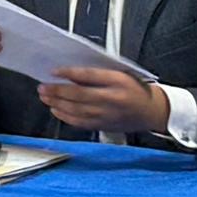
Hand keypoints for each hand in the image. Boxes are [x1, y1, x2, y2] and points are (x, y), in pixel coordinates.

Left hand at [38, 63, 172, 139]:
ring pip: (77, 110)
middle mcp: (112, 99)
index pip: (90, 76)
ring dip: (57, 103)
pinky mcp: (104, 125)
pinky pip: (81, 122)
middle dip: (57, 91)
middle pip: (79, 95)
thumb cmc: (136, 89)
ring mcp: (108, 115)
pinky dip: (66, 116)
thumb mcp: (121, 74)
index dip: (70, 73)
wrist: (152, 111)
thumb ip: (98, 74)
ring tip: (45, 96)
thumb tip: (73, 73)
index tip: (55, 71)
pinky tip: (56, 110)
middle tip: (43, 86)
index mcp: (118, 82)